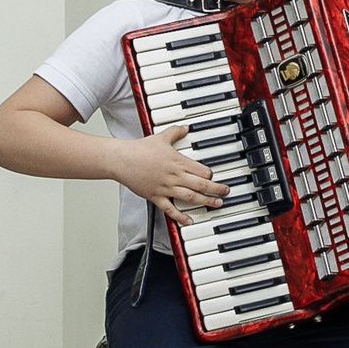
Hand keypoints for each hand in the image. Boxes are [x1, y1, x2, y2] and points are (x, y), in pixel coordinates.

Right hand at [113, 124, 228, 224]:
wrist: (122, 159)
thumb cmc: (139, 150)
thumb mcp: (161, 137)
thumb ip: (175, 132)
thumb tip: (185, 127)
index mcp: (178, 161)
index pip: (202, 169)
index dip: (211, 174)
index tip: (214, 176)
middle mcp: (175, 176)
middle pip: (201, 184)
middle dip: (216, 189)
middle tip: (226, 192)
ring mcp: (166, 187)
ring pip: (191, 197)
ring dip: (206, 201)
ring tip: (216, 204)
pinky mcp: (156, 197)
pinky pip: (171, 209)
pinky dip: (181, 216)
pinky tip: (189, 220)